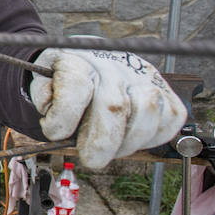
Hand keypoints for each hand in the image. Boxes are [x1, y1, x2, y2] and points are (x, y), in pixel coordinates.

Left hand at [30, 45, 186, 168]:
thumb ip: (43, 96)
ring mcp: (142, 77)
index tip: (54, 132)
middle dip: (100, 143)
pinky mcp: (164, 90)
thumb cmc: (67, 78)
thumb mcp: (44, 81)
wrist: (91, 57)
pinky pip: (171, 118)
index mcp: (79, 61)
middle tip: (89, 157)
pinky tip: (132, 138)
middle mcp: (113, 67)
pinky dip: (153, 137)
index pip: (74, 87)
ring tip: (112, 148)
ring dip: (127, 142)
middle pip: (113, 106)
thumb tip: (52, 114)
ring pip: (146, 112)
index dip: (62, 118)